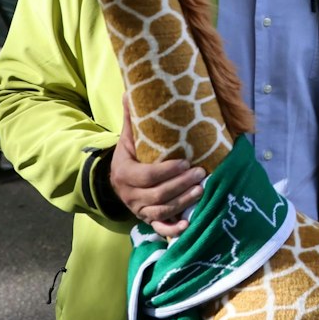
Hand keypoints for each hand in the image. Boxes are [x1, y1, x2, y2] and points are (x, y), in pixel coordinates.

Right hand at [110, 118, 203, 238]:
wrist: (116, 181)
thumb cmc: (128, 156)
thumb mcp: (127, 139)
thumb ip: (132, 119)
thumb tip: (130, 90)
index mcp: (125, 174)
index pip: (146, 176)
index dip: (167, 171)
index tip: (186, 162)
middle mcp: (130, 195)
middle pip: (157, 194)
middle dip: (181, 185)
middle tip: (201, 173)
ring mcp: (139, 210)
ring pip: (161, 210)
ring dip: (183, 201)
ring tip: (202, 190)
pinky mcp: (147, 219)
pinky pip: (159, 227)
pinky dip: (173, 229)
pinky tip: (188, 224)